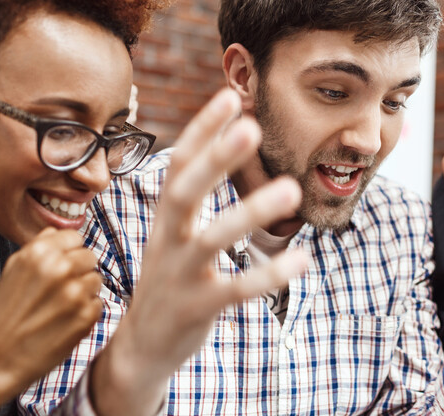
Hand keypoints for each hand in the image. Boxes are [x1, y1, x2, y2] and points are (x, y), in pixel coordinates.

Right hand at [0, 227, 101, 403]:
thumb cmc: (4, 312)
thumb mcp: (13, 269)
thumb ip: (38, 246)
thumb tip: (58, 231)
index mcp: (41, 253)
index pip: (76, 238)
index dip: (69, 252)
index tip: (62, 265)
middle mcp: (61, 269)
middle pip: (90, 258)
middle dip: (79, 271)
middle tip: (61, 289)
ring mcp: (76, 294)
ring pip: (96, 281)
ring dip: (84, 292)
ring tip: (61, 306)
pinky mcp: (86, 317)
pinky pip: (98, 304)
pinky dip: (85, 312)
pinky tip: (65, 321)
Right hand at [93, 89, 306, 414]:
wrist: (140, 348)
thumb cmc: (168, 278)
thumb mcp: (172, 233)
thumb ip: (191, 194)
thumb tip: (220, 143)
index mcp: (165, 217)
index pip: (178, 164)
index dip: (201, 130)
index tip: (229, 95)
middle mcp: (168, 239)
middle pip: (185, 191)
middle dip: (216, 158)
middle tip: (251, 126)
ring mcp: (180, 275)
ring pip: (213, 238)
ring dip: (250, 212)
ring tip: (291, 189)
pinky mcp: (197, 308)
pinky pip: (236, 290)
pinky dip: (268, 275)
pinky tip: (303, 261)